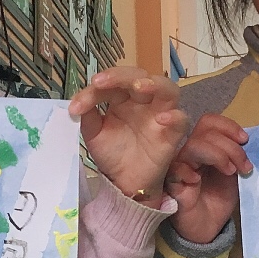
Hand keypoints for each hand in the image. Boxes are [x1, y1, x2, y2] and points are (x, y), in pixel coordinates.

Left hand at [69, 67, 188, 207]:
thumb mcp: (94, 133)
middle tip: (101, 82)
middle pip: (140, 76)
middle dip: (121, 76)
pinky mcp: (173, 133)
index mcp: (122, 98)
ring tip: (139, 86)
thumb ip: (88, 116)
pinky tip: (161, 119)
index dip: (96, 89)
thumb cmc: (112, 153)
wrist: (124, 181)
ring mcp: (160, 114)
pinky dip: (174, 116)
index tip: (77, 105)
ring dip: (154, 84)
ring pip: (168, 89)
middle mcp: (143, 101)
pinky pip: (181, 119)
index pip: (113, 83)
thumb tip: (77, 104)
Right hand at [165, 114, 251, 244]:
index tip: (245, 140)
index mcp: (205, 145)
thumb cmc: (218, 199)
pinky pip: (176, 168)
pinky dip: (189, 171)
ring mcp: (179, 165)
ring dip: (218, 155)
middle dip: (231, 146)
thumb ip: (236, 156)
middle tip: (244, 167)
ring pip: (194, 145)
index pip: (209, 122)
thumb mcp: (234, 174)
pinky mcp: (171, 183)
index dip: (228, 126)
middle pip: (205, 131)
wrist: (207, 227)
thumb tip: (245, 141)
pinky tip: (197, 181)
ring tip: (230, 172)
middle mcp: (190, 151)